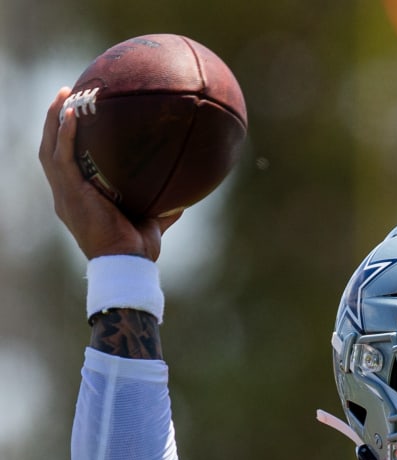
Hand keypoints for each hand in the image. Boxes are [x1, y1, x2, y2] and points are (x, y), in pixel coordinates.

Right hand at [39, 87, 179, 260]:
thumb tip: (183, 196)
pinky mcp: (71, 194)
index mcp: (79, 200)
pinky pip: (62, 157)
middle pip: (52, 149)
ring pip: (50, 148)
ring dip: (54, 120)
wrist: (129, 264)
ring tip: (66, 95)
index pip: (67, 164)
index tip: (78, 116)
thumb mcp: (150, 222)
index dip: (67, 140)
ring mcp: (65, 194)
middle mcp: (66, 195)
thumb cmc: (138, 250)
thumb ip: (161, 208)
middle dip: (56, 121)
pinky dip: (65, 134)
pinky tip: (73, 113)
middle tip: (68, 95)